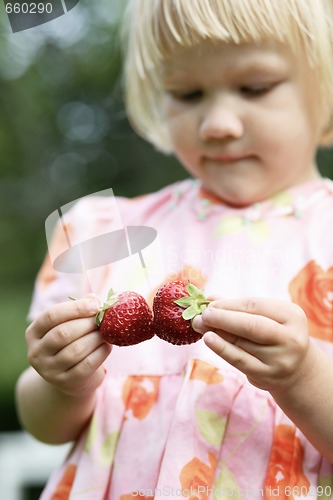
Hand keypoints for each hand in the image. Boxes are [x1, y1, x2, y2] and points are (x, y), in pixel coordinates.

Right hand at [25, 296, 111, 397]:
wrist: (72, 379)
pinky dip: (100, 352)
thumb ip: (80, 309)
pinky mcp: (65, 382)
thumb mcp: (70, 325)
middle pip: (63, 333)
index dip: (75, 308)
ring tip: (106, 332)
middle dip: (87, 323)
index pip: (51, 316)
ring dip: (95, 338)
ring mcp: (49, 370)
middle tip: (103, 319)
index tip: (95, 305)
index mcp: (34, 333)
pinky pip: (86, 365)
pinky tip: (107, 346)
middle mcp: (36, 352)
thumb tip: (94, 299)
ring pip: (75, 350)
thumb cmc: (72, 343)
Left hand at [193, 297, 309, 391]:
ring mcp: (280, 359)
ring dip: (217, 332)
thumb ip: (239, 308)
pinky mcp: (267, 375)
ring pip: (242, 343)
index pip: (255, 306)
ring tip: (199, 325)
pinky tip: (209, 339)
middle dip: (223, 318)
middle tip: (202, 314)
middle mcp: (290, 338)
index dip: (229, 304)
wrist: (296, 369)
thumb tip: (208, 299)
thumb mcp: (266, 317)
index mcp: (292, 316)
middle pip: (251, 325)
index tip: (209, 304)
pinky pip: (239, 360)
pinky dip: (221, 349)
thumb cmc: (274, 335)